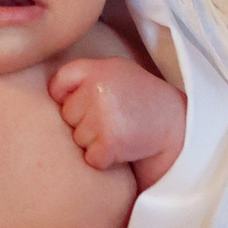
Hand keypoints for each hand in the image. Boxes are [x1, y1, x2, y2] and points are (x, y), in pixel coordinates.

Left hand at [48, 57, 187, 181]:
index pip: (59, 82)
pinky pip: (91, 157)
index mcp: (99, 68)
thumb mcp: (117, 73)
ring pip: (77, 138)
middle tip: (111, 119)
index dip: (64, 97)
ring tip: (120, 131)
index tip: (82, 104)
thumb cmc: (141, 99)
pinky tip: (122, 147)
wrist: (178, 124)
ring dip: (94, 141)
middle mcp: (98, 88)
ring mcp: (104, 115)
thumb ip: (86, 76)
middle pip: (66, 115)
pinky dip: (104, 159)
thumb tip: (49, 90)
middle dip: (83, 122)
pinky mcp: (110, 141)